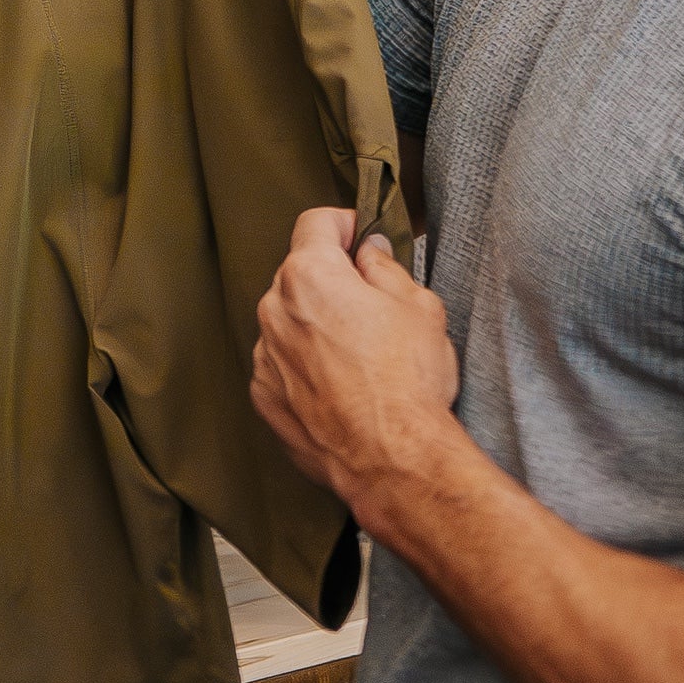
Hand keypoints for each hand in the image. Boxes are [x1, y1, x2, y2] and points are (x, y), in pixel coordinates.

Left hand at [250, 209, 464, 527]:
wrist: (391, 459)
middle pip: (299, 275)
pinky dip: (304, 366)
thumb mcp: (418, 306)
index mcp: (310, 275)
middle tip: (371, 304)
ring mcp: (265, 356)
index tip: (360, 237)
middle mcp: (274, 310)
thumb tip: (369, 253)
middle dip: (331, 280)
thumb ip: (385, 268)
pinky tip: (341, 387)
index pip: (315, 223)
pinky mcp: (264, 396)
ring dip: (315, 326)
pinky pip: (282, 364)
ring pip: (288, 322)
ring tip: (359, 357)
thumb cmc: (409, 380)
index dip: (344, 224)